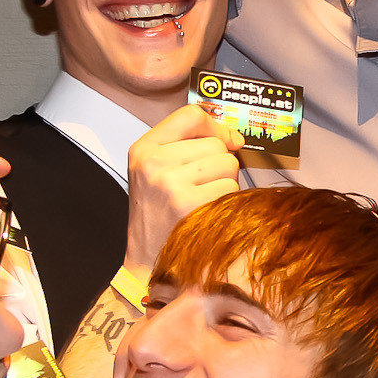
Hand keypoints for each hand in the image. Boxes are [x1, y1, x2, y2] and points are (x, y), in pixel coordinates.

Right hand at [126, 104, 242, 269]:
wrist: (146, 262)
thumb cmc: (158, 215)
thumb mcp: (156, 171)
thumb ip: (188, 144)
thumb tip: (234, 137)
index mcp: (143, 149)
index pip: (191, 115)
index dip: (216, 127)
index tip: (226, 142)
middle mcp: (153, 162)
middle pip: (216, 144)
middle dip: (220, 165)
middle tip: (201, 187)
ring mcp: (170, 184)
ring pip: (228, 165)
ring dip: (225, 183)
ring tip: (203, 200)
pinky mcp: (189, 205)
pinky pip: (230, 189)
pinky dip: (227, 202)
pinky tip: (208, 214)